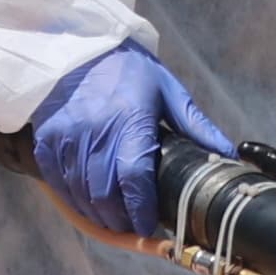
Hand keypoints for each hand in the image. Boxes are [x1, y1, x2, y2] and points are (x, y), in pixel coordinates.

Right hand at [29, 43, 237, 238]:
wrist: (78, 47)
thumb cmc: (129, 70)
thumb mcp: (168, 90)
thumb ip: (196, 125)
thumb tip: (228, 153)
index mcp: (130, 119)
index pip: (134, 177)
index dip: (142, 209)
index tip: (150, 226)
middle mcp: (95, 131)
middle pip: (105, 193)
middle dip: (121, 219)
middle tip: (134, 227)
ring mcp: (67, 137)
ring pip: (81, 193)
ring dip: (98, 214)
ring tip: (114, 220)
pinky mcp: (46, 140)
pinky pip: (58, 182)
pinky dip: (74, 199)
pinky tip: (89, 204)